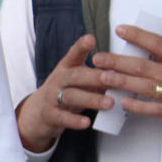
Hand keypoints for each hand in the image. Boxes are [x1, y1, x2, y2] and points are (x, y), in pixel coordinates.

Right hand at [16, 35, 110, 152]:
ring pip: (71, 96)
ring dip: (91, 99)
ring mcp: (52, 97)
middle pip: (75, 76)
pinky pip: (63, 118)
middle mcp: (58, 80)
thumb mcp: (76, 79)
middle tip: (110, 77)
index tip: (90, 39)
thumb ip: (96, 75)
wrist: (37, 113)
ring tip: (109, 103)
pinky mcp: (51, 115)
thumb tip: (124, 73)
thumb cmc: (65, 92)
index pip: (73, 55)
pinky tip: (86, 122)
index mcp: (66, 68)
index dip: (81, 47)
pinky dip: (74, 120)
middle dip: (93, 76)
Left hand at [91, 24, 161, 137]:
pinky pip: (153, 109)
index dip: (137, 36)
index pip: (157, 43)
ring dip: (121, 81)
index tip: (119, 30)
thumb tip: (149, 51)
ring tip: (102, 77)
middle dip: (117, 61)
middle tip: (99, 58)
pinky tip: (122, 101)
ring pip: (144, 86)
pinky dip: (137, 106)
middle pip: (143, 65)